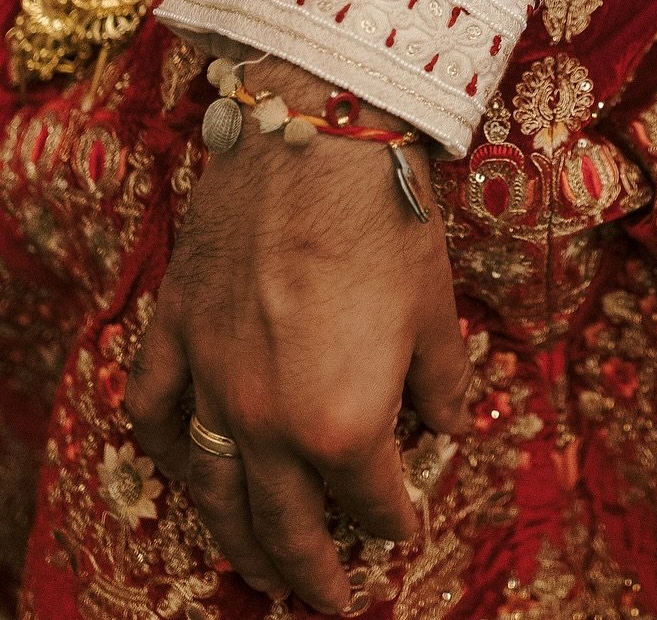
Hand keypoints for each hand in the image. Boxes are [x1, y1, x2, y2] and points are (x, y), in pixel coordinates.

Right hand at [126, 58, 467, 613]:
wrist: (319, 135)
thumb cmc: (391, 218)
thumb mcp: (437, 310)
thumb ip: (445, 383)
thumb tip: (452, 426)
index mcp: (342, 423)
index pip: (371, 501)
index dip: (395, 520)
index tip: (405, 526)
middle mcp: (266, 420)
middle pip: (284, 524)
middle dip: (312, 572)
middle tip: (327, 601)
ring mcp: (210, 379)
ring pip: (213, 489)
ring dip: (237, 538)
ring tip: (258, 570)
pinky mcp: (175, 331)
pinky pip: (153, 412)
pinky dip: (165, 447)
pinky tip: (182, 466)